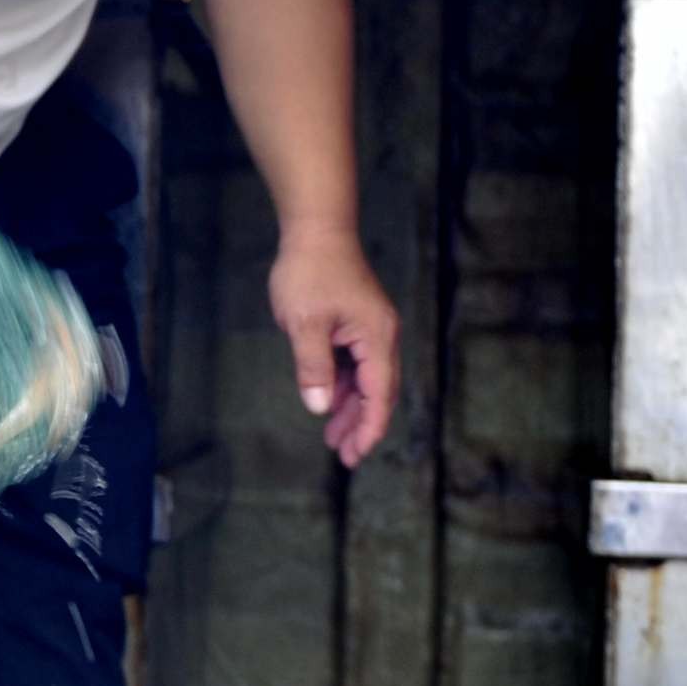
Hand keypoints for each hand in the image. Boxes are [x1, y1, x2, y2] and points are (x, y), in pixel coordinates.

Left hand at [268, 231, 398, 469]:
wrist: (316, 229)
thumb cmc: (310, 271)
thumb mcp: (304, 322)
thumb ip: (313, 367)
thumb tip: (318, 407)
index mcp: (377, 338)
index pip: (379, 395)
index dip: (370, 428)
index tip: (357, 455)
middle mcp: (381, 337)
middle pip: (377, 392)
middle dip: (362, 425)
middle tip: (345, 456)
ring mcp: (370, 330)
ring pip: (366, 380)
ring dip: (351, 408)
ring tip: (333, 437)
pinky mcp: (357, 324)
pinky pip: (355, 364)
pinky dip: (343, 386)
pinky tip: (327, 401)